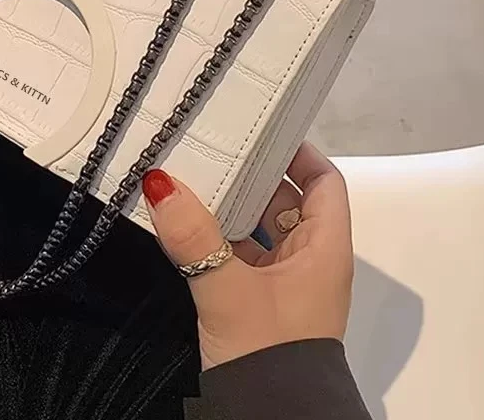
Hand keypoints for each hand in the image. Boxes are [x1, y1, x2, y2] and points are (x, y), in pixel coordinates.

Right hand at [142, 142, 353, 369]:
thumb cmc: (268, 352)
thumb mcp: (229, 290)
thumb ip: (193, 236)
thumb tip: (159, 182)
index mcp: (323, 249)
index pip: (324, 183)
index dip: (299, 154)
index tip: (262, 131)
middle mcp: (308, 260)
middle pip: (286, 201)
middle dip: (251, 175)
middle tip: (212, 148)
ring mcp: (283, 283)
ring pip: (259, 229)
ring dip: (229, 208)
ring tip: (192, 177)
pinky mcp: (257, 302)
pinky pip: (240, 255)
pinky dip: (217, 238)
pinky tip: (185, 224)